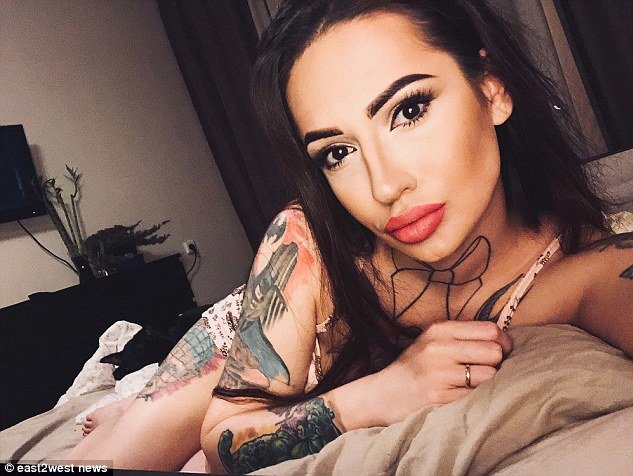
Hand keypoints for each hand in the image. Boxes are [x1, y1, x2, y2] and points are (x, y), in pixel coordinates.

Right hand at [372, 321, 511, 425]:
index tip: (501, 351)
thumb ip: (462, 336)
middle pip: (494, 351)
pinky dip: (476, 396)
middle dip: (498, 363)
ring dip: (489, 382)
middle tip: (489, 369)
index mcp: (440, 330)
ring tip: (476, 383)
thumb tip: (502, 340)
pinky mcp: (440, 396)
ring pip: (489, 374)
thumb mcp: (432, 341)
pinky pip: (475, 395)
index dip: (504, 342)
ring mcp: (439, 372)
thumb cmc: (417, 366)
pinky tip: (464, 395)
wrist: (385, 393)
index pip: (490, 330)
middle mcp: (439, 347)